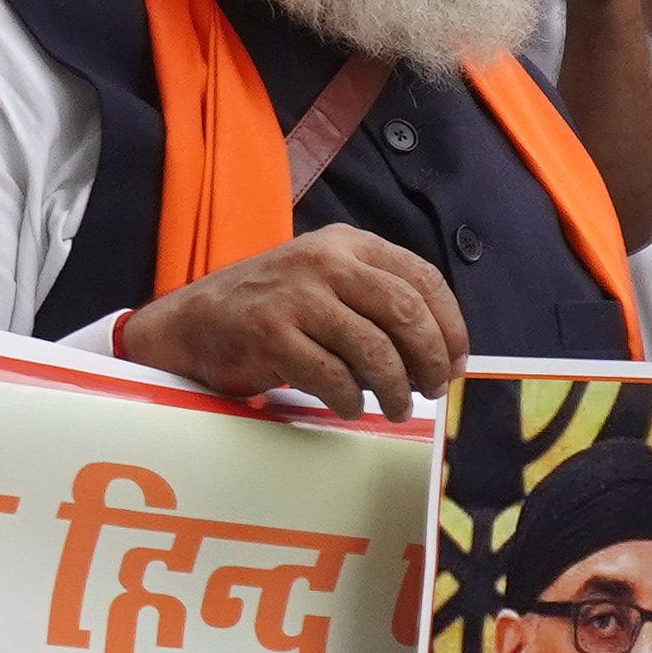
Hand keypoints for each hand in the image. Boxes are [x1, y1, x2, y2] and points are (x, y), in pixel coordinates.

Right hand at [121, 225, 463, 416]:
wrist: (194, 321)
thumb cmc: (273, 308)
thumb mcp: (326, 281)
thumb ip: (376, 300)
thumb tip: (438, 352)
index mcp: (347, 243)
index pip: (421, 277)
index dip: (451, 325)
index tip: (457, 362)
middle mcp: (324, 260)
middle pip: (405, 312)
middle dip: (430, 360)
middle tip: (431, 390)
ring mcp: (295, 295)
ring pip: (373, 348)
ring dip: (394, 389)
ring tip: (395, 408)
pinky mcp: (270, 332)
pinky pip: (331, 375)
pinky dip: (348, 400)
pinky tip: (347, 407)